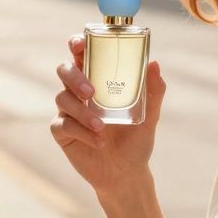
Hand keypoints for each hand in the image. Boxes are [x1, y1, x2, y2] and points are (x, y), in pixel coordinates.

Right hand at [50, 35, 165, 198]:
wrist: (127, 174)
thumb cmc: (136, 140)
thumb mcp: (150, 116)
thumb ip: (153, 92)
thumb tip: (155, 64)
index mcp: (98, 80)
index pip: (83, 55)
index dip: (77, 43)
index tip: (81, 43)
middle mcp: (80, 92)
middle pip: (64, 70)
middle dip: (74, 76)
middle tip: (91, 91)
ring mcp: (69, 111)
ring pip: (62, 98)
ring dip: (82, 111)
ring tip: (102, 126)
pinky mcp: (63, 133)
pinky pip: (63, 124)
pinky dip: (81, 131)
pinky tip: (99, 142)